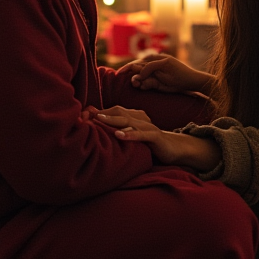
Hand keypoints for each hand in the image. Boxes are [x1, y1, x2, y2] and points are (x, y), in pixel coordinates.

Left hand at [91, 105, 221, 169]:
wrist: (175, 148)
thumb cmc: (149, 143)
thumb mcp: (131, 136)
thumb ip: (117, 130)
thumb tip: (97, 126)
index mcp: (134, 116)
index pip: (114, 110)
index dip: (99, 112)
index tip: (83, 114)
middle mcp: (140, 118)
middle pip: (119, 112)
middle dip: (102, 113)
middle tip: (86, 114)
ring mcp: (148, 126)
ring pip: (129, 121)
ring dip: (113, 120)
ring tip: (99, 119)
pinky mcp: (155, 137)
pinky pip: (142, 134)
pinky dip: (130, 134)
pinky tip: (119, 135)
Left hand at [117, 54, 214, 94]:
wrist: (193, 82)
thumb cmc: (177, 84)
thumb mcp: (160, 85)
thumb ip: (149, 83)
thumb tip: (137, 82)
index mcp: (155, 65)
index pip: (139, 64)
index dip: (129, 68)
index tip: (119, 73)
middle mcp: (157, 60)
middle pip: (139, 62)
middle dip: (128, 68)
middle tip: (119, 73)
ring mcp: (162, 59)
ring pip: (144, 63)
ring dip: (136, 70)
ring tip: (132, 80)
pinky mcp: (167, 61)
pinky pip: (152, 64)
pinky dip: (145, 70)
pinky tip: (141, 77)